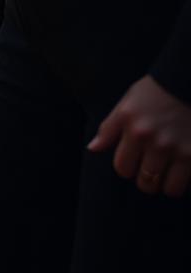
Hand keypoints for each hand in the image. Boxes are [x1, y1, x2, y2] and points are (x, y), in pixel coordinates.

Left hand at [89, 74, 190, 197]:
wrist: (183, 83)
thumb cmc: (152, 94)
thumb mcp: (125, 106)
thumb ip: (108, 129)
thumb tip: (92, 148)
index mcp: (133, 129)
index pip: (122, 167)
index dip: (126, 167)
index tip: (132, 161)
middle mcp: (154, 141)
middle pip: (144, 182)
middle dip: (144, 179)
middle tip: (149, 168)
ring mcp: (177, 150)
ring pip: (166, 189)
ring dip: (163, 184)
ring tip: (164, 172)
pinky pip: (183, 185)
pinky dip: (179, 182)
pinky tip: (178, 171)